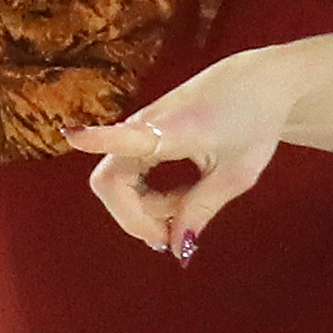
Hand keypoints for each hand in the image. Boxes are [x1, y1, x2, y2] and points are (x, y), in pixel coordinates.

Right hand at [67, 49, 305, 256]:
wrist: (261, 84)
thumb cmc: (254, 123)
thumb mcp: (237, 175)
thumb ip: (201, 210)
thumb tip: (175, 248)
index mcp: (174, 130)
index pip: (126, 135)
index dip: (95, 137)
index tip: (71, 135)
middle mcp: (148, 124)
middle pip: (111, 179)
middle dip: (133, 216)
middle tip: (169, 237)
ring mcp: (143, 126)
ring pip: (118, 179)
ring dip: (144, 207)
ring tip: (183, 214)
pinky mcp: (145, 131)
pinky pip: (130, 171)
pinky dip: (148, 195)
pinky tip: (177, 201)